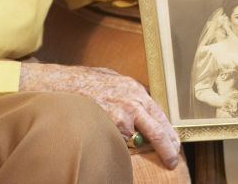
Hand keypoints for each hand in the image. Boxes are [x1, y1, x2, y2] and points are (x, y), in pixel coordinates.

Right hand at [20, 62, 180, 168]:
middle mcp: (132, 101)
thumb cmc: (85, 82)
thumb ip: (127, 92)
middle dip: (167, 147)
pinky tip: (114, 141)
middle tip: (172, 159)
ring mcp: (123, 116)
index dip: (168, 131)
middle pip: (158, 130)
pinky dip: (120, 145)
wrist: (64, 85)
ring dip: (139, 146)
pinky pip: (120, 143)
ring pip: (139, 139)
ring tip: (139, 150)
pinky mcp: (111, 127)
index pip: (159, 114)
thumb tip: (138, 103)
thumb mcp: (112, 79)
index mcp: (135, 89)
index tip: (173, 143)